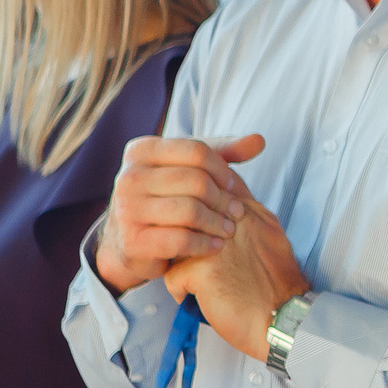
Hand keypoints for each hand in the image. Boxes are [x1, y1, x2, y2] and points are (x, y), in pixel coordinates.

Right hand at [94, 133, 263, 292]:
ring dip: (218, 223)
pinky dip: (205, 244)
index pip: (197, 150)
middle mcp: (129, 176)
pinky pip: (181, 240)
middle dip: (224, 199)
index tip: (233, 186)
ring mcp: (127, 209)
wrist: (129, 244)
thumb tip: (260, 140)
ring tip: (229, 229)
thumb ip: (223, 152)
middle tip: (237, 212)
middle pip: (196, 181)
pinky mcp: (133, 241)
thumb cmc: (167, 198)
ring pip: (190, 211)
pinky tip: (216, 246)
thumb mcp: (189, 169)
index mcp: (142, 150)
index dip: (223, 170)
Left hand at [160, 196, 307, 364]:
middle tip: (199, 260)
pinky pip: (171, 275)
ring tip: (199, 279)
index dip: (200, 212)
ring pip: (175, 242)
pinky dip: (181, 292)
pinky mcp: (201, 269)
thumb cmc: (279, 288)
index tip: (205, 233)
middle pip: (188, 215)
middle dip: (186, 236)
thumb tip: (224, 213)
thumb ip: (249, 220)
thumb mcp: (273, 238)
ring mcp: (216, 243)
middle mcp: (233, 222)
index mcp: (251, 212)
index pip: (211, 191)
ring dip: (182, 262)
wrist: (285, 320)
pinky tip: (200, 298)